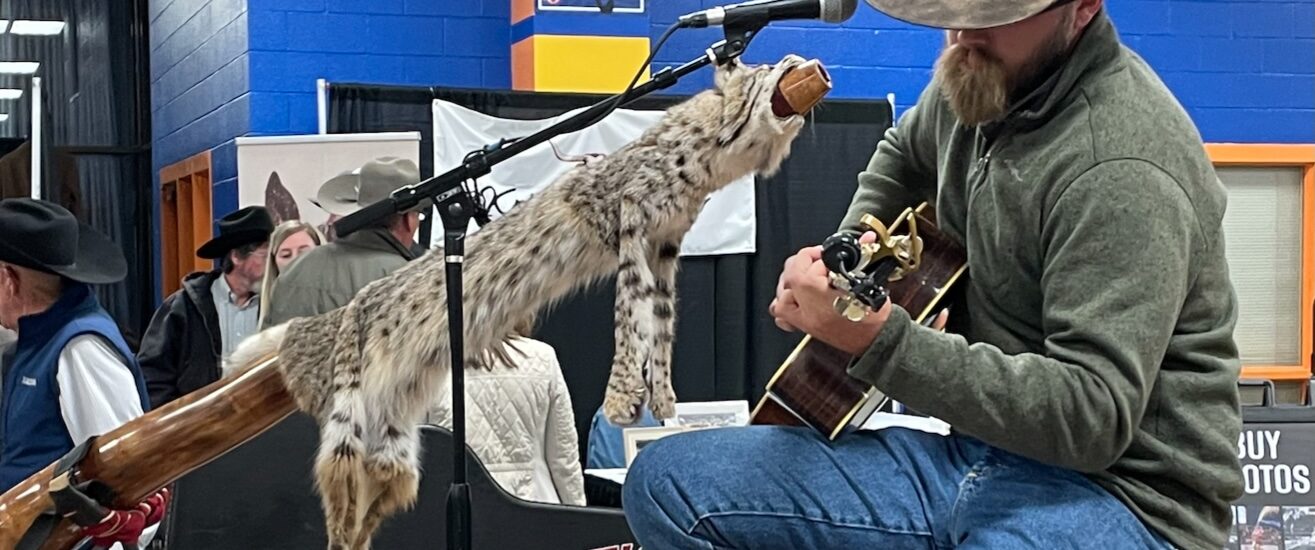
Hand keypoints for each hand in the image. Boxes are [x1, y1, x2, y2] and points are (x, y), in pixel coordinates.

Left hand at [770, 232, 893, 354]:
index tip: (830, 255)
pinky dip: (784, 304)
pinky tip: (795, 299)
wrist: (877, 339)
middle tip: (820, 262)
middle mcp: (807, 308)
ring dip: (791, 282)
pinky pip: (782, 317)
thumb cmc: (874, 314)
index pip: (809, 263)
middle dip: (804, 262)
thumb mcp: (869, 280)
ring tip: (807, 277)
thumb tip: (865, 238)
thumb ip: (862, 256)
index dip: (821, 254)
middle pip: (791, 274)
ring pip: (781, 294)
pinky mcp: (805, 328)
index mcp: (820, 294)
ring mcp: (804, 319)